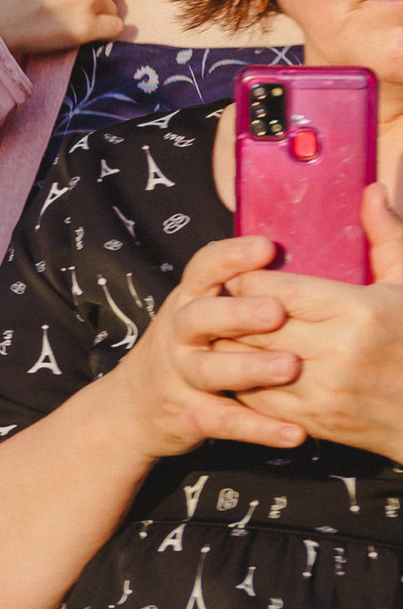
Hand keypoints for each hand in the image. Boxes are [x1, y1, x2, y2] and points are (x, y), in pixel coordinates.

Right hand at [111, 233, 301, 462]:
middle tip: (276, 312)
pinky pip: (225, 422)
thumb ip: (236, 288)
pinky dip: (259, 429)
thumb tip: (291, 246)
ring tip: (290, 368)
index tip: (266, 247)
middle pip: (201, 317)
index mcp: (189, 301)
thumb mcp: (199, 311)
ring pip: (210, 370)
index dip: (231, 256)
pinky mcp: (188, 415)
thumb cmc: (185, 350)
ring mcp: (179, 376)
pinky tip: (293, 433)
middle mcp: (179, 334)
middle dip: (238, 313)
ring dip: (249, 368)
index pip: (203, 269)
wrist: (130, 410)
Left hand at [254, 184, 402, 459]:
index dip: (248, 280)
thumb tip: (373, 189)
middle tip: (222, 301)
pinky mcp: (309, 420)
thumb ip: (385, 236)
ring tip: (227, 330)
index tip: (242, 276)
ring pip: (245, 361)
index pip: (274, 289)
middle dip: (231, 311)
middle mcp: (335, 352)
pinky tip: (243, 364)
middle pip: (252, 324)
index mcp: (358, 311)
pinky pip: (253, 396)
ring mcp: (320, 391)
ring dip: (230, 345)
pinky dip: (241, 378)